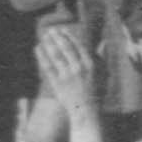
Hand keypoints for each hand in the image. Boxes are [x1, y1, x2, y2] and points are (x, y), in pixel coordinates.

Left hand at [33, 24, 104, 141]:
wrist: (86, 111)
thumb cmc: (96, 92)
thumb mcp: (102, 74)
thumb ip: (100, 58)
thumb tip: (103, 44)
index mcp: (90, 65)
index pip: (78, 46)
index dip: (68, 36)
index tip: (62, 30)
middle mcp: (79, 69)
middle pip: (65, 48)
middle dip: (57, 37)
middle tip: (51, 30)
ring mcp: (67, 76)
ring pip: (56, 56)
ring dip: (49, 44)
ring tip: (44, 36)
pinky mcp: (57, 84)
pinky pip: (47, 67)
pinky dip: (42, 56)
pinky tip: (38, 48)